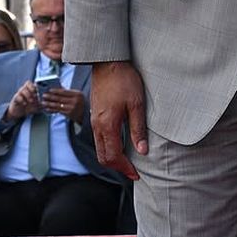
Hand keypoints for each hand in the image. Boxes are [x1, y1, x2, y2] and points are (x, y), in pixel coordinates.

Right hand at [6, 80, 41, 122]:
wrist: (20, 112)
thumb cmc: (30, 107)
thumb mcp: (39, 106)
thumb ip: (44, 103)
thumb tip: (51, 103)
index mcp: (32, 90)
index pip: (34, 83)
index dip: (37, 85)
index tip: (41, 90)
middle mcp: (25, 90)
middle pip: (28, 83)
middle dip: (32, 88)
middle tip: (36, 94)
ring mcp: (20, 93)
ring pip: (22, 89)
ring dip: (28, 95)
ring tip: (31, 101)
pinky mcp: (15, 98)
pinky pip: (17, 96)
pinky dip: (21, 100)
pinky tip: (25, 104)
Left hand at [41, 85, 85, 123]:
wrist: (87, 115)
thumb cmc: (81, 103)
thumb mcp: (77, 96)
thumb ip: (68, 92)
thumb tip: (57, 88)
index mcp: (78, 94)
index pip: (64, 91)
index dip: (56, 90)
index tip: (49, 90)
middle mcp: (75, 101)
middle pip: (60, 98)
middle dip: (50, 97)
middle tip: (43, 95)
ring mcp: (72, 108)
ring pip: (58, 105)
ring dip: (49, 104)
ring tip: (43, 102)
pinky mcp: (70, 114)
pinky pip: (59, 111)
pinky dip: (52, 109)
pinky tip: (48, 108)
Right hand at [90, 60, 146, 179]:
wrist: (108, 62)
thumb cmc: (124, 80)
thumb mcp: (136, 105)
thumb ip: (138, 129)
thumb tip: (142, 151)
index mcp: (107, 125)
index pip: (113, 156)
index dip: (125, 168)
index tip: (136, 174)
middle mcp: (97, 126)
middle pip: (103, 157)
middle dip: (117, 167)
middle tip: (132, 172)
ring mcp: (94, 121)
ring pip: (100, 149)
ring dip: (112, 159)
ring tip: (128, 162)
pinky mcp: (95, 115)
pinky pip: (99, 139)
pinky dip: (109, 148)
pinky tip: (121, 146)